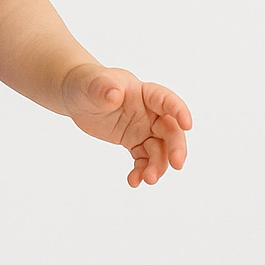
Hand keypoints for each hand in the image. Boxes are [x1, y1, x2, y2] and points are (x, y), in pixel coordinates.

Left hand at [61, 64, 192, 187]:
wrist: (77, 99)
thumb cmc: (86, 84)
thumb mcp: (91, 84)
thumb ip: (103, 87)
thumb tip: (114, 94)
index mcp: (144, 93)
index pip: (166, 100)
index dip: (179, 111)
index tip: (187, 125)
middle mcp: (150, 112)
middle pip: (170, 130)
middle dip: (176, 148)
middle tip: (177, 165)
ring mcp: (144, 128)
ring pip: (160, 150)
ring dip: (157, 166)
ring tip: (147, 180)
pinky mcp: (135, 142)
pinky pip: (144, 159)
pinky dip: (141, 171)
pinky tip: (134, 181)